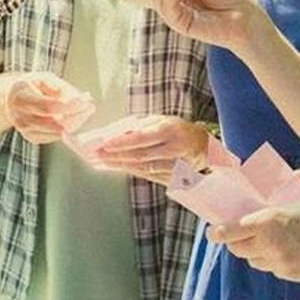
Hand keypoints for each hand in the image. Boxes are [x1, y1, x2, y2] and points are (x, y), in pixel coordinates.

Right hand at [6, 73, 93, 143]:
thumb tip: (79, 98)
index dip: (69, 105)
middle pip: (55, 123)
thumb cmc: (29, 86)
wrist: (11, 99)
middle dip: (77, 115)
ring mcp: (26, 131)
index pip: (48, 106)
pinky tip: (73, 118)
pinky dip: (68, 128)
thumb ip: (60, 87)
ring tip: (84, 110)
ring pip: (58, 132)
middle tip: (90, 105)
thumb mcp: (43, 77)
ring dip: (75, 122)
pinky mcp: (32, 138)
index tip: (85, 100)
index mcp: (21, 98)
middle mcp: (21, 118)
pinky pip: (56, 136)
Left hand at [84, 114, 211, 183]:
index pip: (143, 138)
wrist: (203, 146)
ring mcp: (177, 167)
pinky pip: (148, 176)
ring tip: (101, 162)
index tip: (104, 144)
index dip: (122, 143)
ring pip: (144, 169)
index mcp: (171, 130)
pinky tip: (116, 168)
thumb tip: (111, 133)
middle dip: (116, 156)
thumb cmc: (176, 129)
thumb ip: (137, 126)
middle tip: (96, 155)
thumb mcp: (159, 120)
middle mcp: (176, 149)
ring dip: (120, 166)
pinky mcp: (174, 179)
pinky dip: (130, 171)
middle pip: (141, 156)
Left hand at [208, 196, 299, 280]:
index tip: (213, 233)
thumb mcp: (293, 205)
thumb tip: (249, 219)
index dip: (219, 233)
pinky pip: (274, 269)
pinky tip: (288, 251)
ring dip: (256, 252)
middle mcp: (271, 244)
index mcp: (269, 222)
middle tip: (240, 235)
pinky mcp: (293, 275)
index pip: (231, 232)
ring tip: (269, 241)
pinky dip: (274, 261)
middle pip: (239, 250)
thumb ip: (270, 214)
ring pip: (256, 261)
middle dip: (237, 242)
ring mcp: (282, 263)